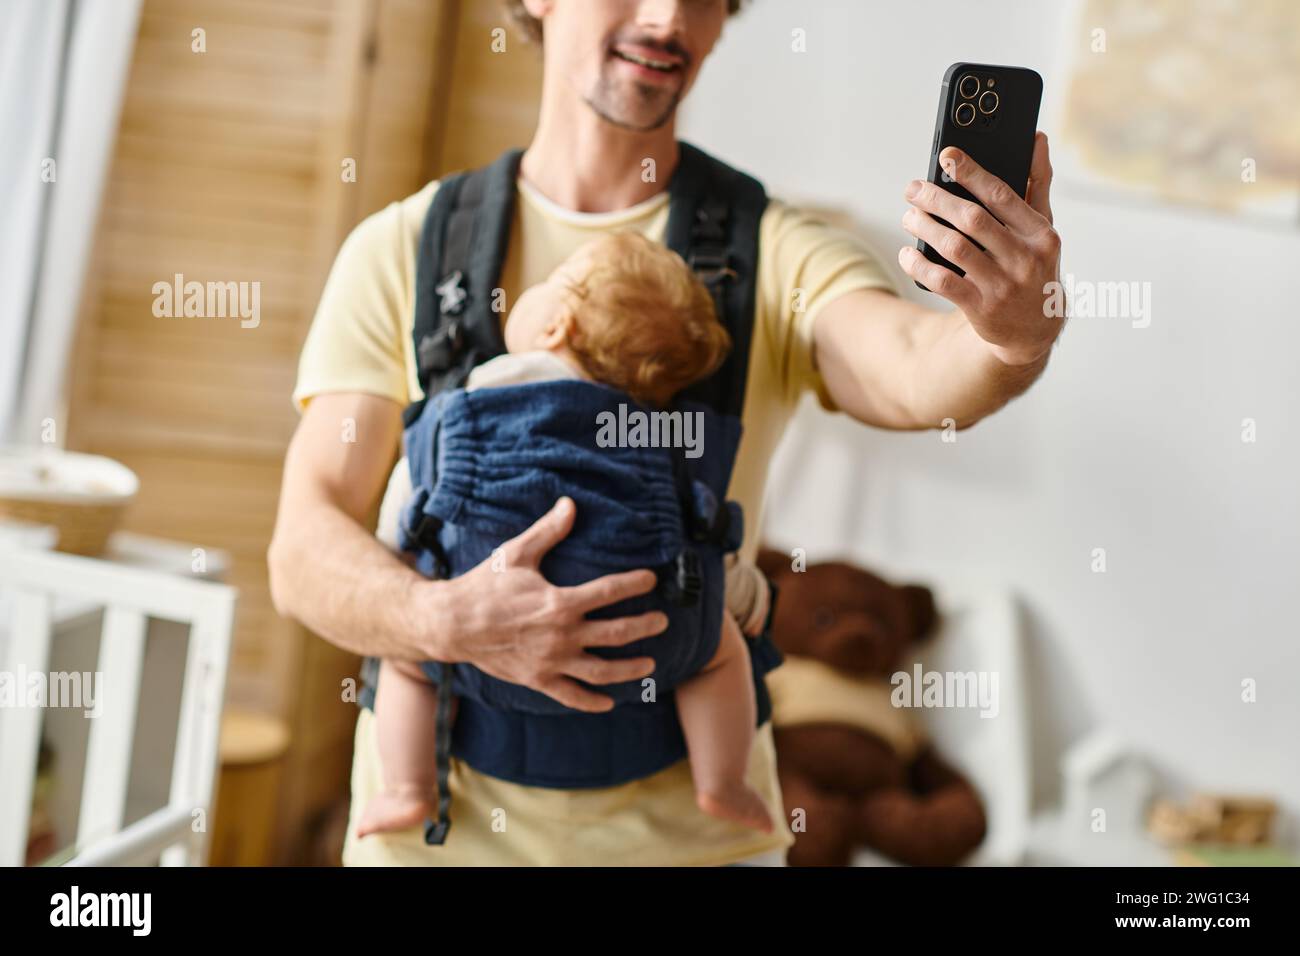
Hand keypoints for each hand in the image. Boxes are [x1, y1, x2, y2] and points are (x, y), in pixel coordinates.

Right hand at [428, 496, 665, 712]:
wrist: (451, 624)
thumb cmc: (484, 586)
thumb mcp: (516, 553)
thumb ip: (548, 531)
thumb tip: (570, 504)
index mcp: (559, 602)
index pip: (610, 592)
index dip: (635, 584)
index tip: (652, 579)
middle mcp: (561, 635)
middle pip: (616, 633)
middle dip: (644, 627)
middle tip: (663, 622)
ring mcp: (551, 661)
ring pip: (602, 671)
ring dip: (630, 669)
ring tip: (650, 665)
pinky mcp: (538, 680)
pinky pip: (572, 696)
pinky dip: (593, 702)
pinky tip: (611, 702)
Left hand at [898, 131, 1063, 366]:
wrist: (1034, 328)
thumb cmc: (1034, 265)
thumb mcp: (1042, 228)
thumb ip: (1038, 183)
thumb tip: (1036, 138)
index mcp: (1041, 233)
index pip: (1002, 195)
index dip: (971, 173)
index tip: (946, 156)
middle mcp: (1025, 259)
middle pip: (973, 220)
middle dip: (937, 200)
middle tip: (913, 189)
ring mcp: (1004, 286)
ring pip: (955, 249)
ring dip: (925, 228)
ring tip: (909, 217)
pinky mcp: (982, 309)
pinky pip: (943, 282)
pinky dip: (920, 266)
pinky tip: (907, 254)